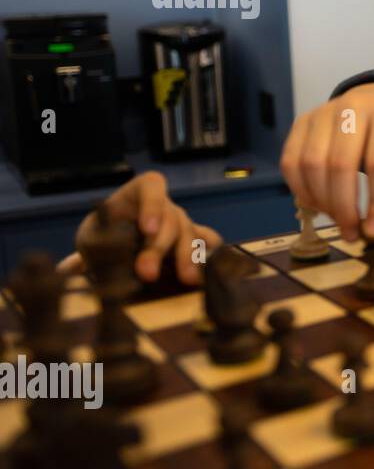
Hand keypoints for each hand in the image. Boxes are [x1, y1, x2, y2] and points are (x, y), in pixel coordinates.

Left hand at [57, 171, 221, 285]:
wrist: (116, 249)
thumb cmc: (102, 236)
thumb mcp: (92, 237)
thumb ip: (89, 248)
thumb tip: (68, 268)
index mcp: (139, 193)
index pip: (152, 187)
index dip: (152, 205)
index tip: (146, 229)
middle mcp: (165, 206)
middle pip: (172, 218)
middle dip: (159, 247)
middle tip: (147, 274)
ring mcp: (183, 222)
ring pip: (191, 233)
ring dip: (187, 257)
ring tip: (186, 280)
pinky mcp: (193, 241)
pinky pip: (209, 242)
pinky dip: (209, 254)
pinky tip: (206, 272)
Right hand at [280, 82, 373, 241]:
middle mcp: (352, 106)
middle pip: (340, 165)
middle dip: (344, 207)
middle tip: (352, 233)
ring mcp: (322, 112)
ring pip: (311, 164)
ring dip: (322, 202)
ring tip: (338, 220)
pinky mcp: (301, 122)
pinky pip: (290, 161)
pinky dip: (301, 190)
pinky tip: (319, 205)